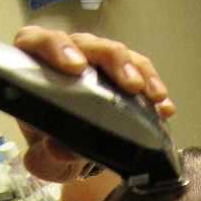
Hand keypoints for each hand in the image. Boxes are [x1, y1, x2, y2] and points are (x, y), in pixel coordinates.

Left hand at [13, 26, 175, 182]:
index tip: (74, 67)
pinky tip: (163, 107)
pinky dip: (153, 88)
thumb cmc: (53, 146)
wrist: (74, 155)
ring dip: (138, 72)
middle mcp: (66, 57)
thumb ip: (45, 156)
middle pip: (86, 44)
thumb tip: (58, 150)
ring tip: (153, 96)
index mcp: (36, 68)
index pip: (38, 43)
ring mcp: (96, 63)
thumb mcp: (44, 158)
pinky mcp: (122, 73)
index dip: (55, 49)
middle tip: (128, 83)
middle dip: (110, 60)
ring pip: (116, 53)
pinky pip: (140, 72)